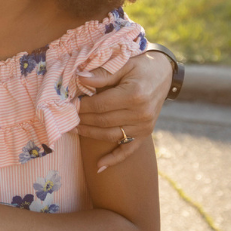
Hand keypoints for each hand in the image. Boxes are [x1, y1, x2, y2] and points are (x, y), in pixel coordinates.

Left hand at [76, 52, 171, 170]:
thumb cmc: (141, 65)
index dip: (83, 106)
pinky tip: (99, 166)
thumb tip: (80, 78)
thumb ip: (102, 74)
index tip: (69, 104)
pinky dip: (114, 159)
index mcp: (135, 95)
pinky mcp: (146, 133)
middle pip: (104, 121)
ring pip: (111, 135)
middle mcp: (141, 113)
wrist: (163, 73)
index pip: (101, 105)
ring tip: (74, 130)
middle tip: (66, 118)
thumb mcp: (123, 63)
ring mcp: (145, 126)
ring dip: (90, 135)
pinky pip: (128, 150)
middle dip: (83, 120)